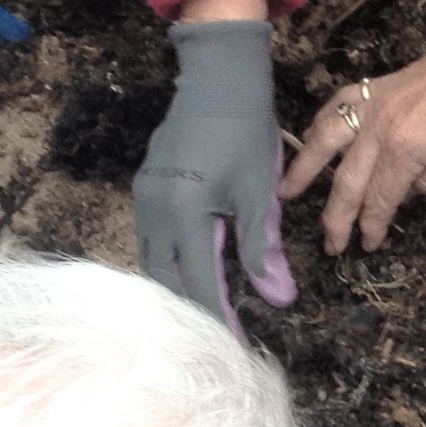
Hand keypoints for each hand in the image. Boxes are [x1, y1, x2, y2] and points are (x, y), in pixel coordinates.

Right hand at [137, 18, 297, 324]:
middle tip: (221, 338)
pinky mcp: (145, 189)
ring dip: (179, 290)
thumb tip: (281, 299)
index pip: (202, 285)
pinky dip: (171, 265)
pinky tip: (192, 273)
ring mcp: (144, 199)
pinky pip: (152, 241)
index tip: (238, 348)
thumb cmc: (246, 131)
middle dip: (193, 313)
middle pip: (168, 282)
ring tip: (208, 313)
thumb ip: (264, 249)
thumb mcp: (260, 193)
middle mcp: (154, 212)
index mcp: (185, 215)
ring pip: (155, 264)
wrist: (217, 78)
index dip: (221, 321)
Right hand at [283, 33, 425, 254]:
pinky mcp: (378, 85)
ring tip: (286, 192)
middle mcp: (381, 126)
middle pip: (347, 180)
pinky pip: (337, 106)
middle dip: (336, 217)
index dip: (372, 226)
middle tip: (330, 244)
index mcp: (408, 148)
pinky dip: (319, 124)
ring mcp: (375, 102)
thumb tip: (408, 191)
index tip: (367, 245)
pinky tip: (309, 138)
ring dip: (304, 169)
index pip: (380, 199)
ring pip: (326, 139)